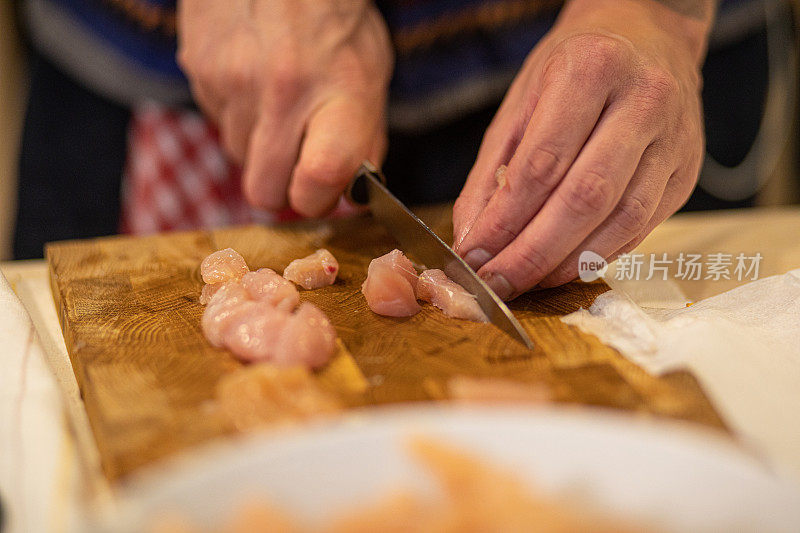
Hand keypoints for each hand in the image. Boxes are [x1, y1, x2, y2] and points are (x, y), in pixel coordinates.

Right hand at [177, 0, 392, 216]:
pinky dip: (235, 111)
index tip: (320, 191)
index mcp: (338, 94)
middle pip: (264, 191)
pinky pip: (215, 119)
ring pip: (236, 156)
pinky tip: (252, 77)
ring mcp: (234, 80)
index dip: (317, 199)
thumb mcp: (371, 75)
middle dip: (280, 188)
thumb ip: (364, 138)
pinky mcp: (200, 68)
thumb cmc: (337, 19)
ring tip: (276, 102)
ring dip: (256, 145)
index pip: (318, 180)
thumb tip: (350, 192)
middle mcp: (283, 91)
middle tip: (295, 164)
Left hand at [452, 0, 713, 298]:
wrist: (649, 35)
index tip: (474, 254)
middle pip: (585, 198)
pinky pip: (641, 228)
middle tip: (496, 284)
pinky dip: (597, 256)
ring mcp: (674, 139)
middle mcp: (643, 101)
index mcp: (592, 69)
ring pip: (621, 220)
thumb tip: (472, 241)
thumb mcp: (520, 104)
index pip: (542, 163)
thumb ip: (491, 174)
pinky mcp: (687, 173)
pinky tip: (563, 268)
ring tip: (526, 282)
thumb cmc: (574, 68)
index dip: (505, 220)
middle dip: (532, 253)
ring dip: (566, 263)